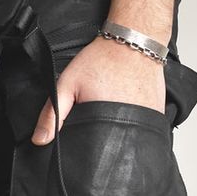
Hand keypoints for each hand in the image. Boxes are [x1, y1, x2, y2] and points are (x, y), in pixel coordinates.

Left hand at [31, 34, 166, 144]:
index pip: (92, 153)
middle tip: (98, 126)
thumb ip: (53, 113)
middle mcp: (129, 125)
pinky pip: (145, 131)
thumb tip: (39, 140)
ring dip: (121, 138)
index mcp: (104, 123)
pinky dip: (136, 128)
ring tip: (114, 119)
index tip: (82, 146)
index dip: (85, 154)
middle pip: (113, 149)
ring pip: (130, 141)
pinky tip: (129, 115)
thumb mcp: (67, 84)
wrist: (133, 41)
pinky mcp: (157, 116)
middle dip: (103, 147)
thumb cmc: (101, 60)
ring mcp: (146, 121)